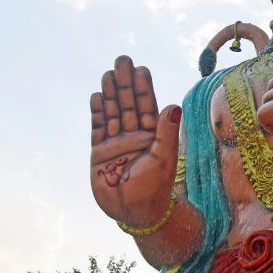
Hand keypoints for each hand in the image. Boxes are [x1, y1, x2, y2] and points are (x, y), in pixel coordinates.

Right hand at [90, 56, 180, 225]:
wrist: (136, 212)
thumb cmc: (155, 188)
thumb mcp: (163, 158)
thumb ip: (166, 132)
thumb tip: (173, 106)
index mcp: (153, 136)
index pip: (147, 107)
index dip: (143, 88)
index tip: (141, 68)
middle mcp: (135, 136)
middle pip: (128, 104)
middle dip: (125, 83)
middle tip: (122, 60)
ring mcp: (116, 143)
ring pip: (113, 113)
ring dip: (111, 93)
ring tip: (109, 73)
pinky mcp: (100, 153)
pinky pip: (98, 128)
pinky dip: (98, 113)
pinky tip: (98, 96)